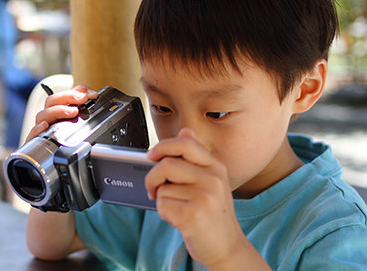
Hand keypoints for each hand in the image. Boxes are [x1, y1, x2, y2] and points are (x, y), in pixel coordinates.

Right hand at [25, 85, 97, 142]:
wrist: (51, 163)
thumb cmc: (65, 142)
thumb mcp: (78, 125)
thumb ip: (85, 109)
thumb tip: (93, 97)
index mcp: (58, 111)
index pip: (64, 96)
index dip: (76, 92)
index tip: (90, 94)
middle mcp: (49, 118)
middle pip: (52, 101)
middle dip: (68, 97)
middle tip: (82, 99)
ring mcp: (42, 129)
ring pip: (43, 115)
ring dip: (58, 110)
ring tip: (72, 112)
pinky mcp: (35, 142)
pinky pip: (32, 134)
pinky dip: (37, 129)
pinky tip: (45, 126)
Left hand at [145, 128, 245, 267]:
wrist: (226, 247)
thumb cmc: (213, 215)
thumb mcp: (210, 182)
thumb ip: (195, 158)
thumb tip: (185, 131)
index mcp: (215, 167)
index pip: (186, 143)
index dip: (164, 146)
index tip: (152, 154)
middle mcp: (213, 178)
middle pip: (166, 164)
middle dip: (152, 178)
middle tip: (154, 188)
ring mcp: (205, 196)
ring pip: (162, 187)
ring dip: (163, 200)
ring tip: (178, 208)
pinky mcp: (193, 214)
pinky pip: (162, 204)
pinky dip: (164, 214)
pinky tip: (179, 219)